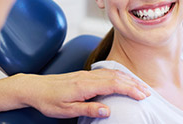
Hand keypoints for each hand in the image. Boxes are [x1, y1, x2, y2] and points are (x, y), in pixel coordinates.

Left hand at [17, 69, 149, 117]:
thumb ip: (87, 108)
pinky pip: (105, 72)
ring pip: (111, 72)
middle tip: (148, 92)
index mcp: (84, 85)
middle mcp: (87, 77)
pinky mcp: (83, 74)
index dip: (130, 89)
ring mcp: (86, 74)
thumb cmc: (49, 100)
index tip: (143, 95)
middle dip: (133, 83)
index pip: (113, 84)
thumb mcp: (66, 110)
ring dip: (127, 78)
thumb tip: (108, 110)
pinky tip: (121, 78)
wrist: (35, 87)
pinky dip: (117, 75)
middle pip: (116, 76)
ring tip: (139, 86)